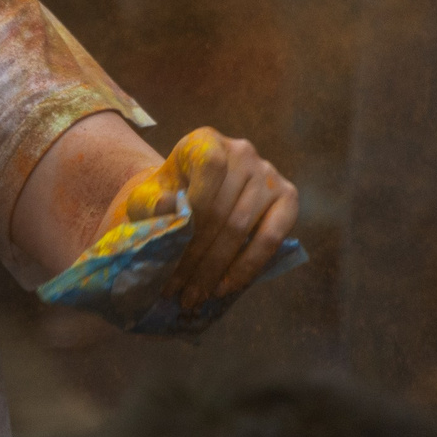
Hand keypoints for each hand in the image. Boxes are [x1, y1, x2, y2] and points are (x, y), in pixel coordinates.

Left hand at [110, 126, 296, 308]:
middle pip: (222, 210)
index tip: (172, 251)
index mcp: (206, 141)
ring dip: (217, 269)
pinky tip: (226, 287)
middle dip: (197, 257)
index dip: (194, 212)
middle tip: (178, 291)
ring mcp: (268, 173)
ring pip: (242, 229)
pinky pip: (271, 238)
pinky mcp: (288, 196)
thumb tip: (167, 207)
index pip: (208, 171)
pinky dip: (247, 267)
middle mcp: (243, 151)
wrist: (192, 194)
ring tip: (196, 296)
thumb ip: (151, 201)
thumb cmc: (168, 195)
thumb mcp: (148, 195)